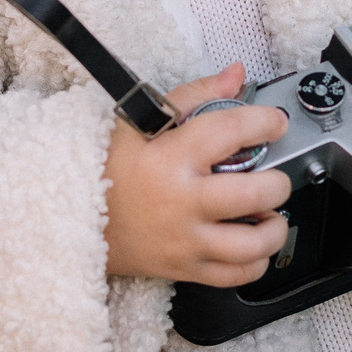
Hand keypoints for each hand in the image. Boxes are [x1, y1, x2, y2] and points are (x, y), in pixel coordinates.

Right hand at [103, 65, 293, 286]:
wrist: (72, 219)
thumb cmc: (108, 168)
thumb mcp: (142, 122)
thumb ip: (196, 95)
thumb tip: (236, 75)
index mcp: (172, 156)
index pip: (232, 131)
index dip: (265, 122)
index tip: (274, 123)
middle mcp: (183, 200)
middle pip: (256, 193)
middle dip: (279, 182)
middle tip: (273, 177)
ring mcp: (185, 239)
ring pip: (253, 243)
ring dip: (275, 227)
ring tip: (270, 214)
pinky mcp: (184, 268)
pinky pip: (236, 275)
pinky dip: (256, 261)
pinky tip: (252, 243)